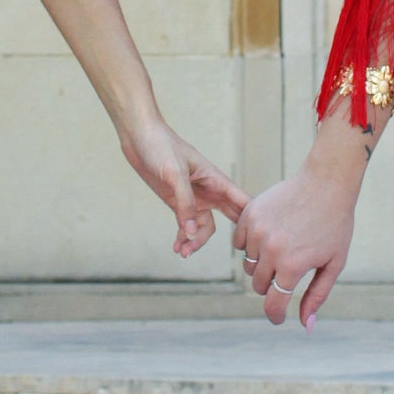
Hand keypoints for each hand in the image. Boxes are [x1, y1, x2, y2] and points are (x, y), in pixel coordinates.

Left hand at [120, 118, 249, 258]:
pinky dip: (184, 236)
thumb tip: (192, 232)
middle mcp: (209, 190)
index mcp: (216, 179)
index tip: (254, 242)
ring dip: (196, 241)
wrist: (139, 136)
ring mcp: (194, 197)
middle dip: (230, 238)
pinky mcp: (177, 202)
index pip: (243, 202)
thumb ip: (185, 203)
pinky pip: (187, 224)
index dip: (251, 221)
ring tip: (183, 252)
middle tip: (232, 257)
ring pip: (204, 227)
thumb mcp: (174, 174)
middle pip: (230, 218)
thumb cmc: (161, 146)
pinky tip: (177, 246)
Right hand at [234, 141, 366, 327]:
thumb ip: (317, 295)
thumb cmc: (335, 225)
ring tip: (283, 249)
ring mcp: (258, 231)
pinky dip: (251, 245)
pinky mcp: (250, 215)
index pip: (273, 303)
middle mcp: (271, 250)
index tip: (277, 318)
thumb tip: (306, 326)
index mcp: (292, 265)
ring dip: (263, 264)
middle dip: (272, 285)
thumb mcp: (333, 264)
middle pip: (259, 285)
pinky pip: (239, 243)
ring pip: (249, 264)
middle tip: (289, 271)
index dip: (275, 315)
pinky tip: (269, 236)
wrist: (326, 183)